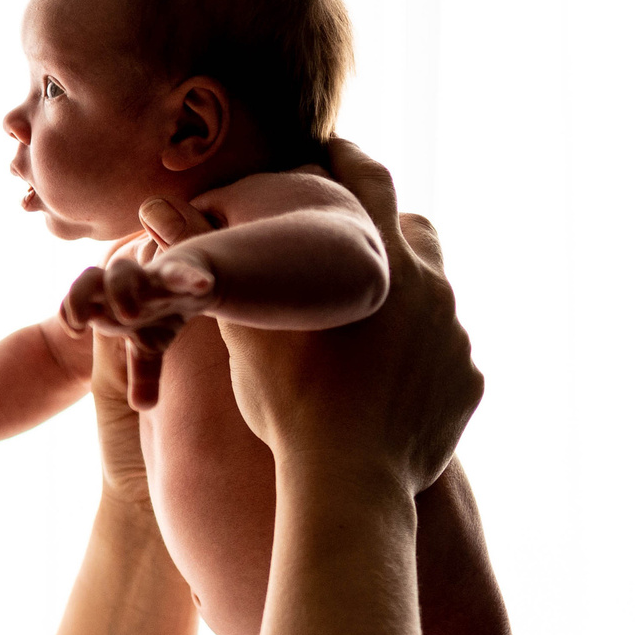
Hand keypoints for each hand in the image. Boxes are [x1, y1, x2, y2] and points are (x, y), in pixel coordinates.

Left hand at [61, 197, 218, 408]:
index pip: (77, 301)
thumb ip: (142, 377)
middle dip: (80, 295)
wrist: (193, 280)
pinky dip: (190, 278)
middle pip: (88, 278)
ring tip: (129, 317)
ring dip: (122, 290)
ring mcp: (146, 279)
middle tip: (88, 321)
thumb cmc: (159, 315)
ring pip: (123, 271)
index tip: (75, 330)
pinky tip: (201, 285)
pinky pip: (179, 271)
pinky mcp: (176, 271)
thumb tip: (142, 406)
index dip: (69, 310)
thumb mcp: (150, 349)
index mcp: (108, 306)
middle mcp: (120, 289)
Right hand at [220, 139, 480, 494]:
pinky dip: (421, 364)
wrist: (348, 484)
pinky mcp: (467, 384)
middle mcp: (433, 288)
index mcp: (380, 261)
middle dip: (390, 236)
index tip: (334, 150)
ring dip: (405, 306)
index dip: (349, 158)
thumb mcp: (247, 333)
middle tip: (354, 255)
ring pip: (436, 301)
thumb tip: (167, 219)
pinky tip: (386, 390)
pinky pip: (446, 361)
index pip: (370, 180)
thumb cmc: (290, 406)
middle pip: (419, 234)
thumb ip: (224, 272)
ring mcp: (456, 338)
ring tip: (365, 336)